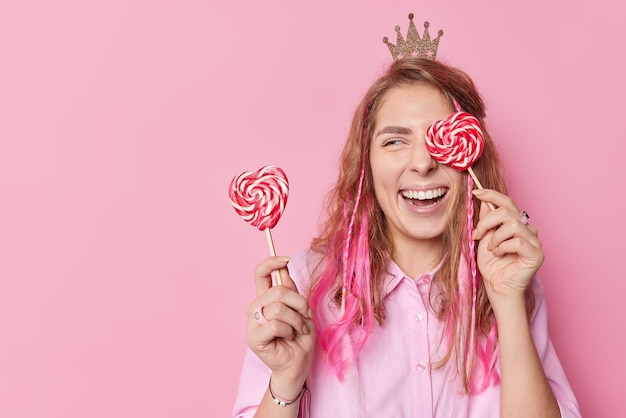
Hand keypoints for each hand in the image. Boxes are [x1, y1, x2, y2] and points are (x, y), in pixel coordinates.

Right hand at [246, 256, 315, 398]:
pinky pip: (275, 324)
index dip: (271, 262)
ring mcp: (253, 322)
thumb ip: (291, 291)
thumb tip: (284, 269)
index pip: (260, 273)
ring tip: (298, 329)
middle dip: (299, 302)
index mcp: (265, 298)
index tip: (286, 259)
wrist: (299, 363)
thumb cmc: (300, 337)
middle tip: (306, 314)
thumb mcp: (301, 309)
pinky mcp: (254, 338)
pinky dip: (289, 330)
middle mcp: (256, 307)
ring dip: (296, 319)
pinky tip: (290, 337)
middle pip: (277, 290)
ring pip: (278, 308)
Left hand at [472, 189, 543, 309]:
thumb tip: (484, 200)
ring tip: (492, 249)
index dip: (492, 194)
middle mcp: (527, 230)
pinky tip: (500, 254)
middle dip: (487, 221)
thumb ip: (486, 220)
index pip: (507, 202)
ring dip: (495, 237)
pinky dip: (503, 247)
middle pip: (507, 211)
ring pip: (513, 224)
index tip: (476, 191)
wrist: (497, 287)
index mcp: (516, 224)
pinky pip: (518, 241)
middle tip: (477, 234)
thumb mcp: (484, 238)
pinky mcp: (536, 254)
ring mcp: (534, 242)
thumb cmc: (492, 265)